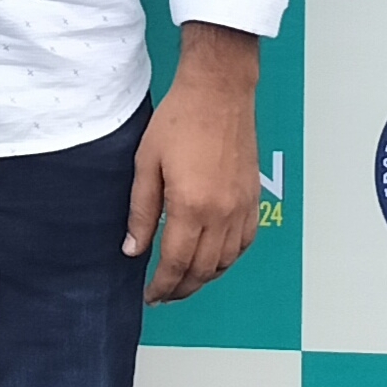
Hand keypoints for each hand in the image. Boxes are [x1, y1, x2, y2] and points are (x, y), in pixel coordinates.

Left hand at [126, 22, 259, 304]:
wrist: (218, 91)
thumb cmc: (180, 119)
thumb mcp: (147, 162)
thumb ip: (141, 211)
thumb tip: (133, 250)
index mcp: (191, 206)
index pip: (176, 263)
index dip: (162, 285)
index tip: (151, 295)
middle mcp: (221, 213)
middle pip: (203, 270)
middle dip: (182, 288)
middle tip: (165, 294)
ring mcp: (241, 207)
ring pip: (225, 262)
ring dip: (205, 277)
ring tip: (185, 280)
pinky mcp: (253, 198)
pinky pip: (244, 242)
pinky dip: (228, 258)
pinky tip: (213, 258)